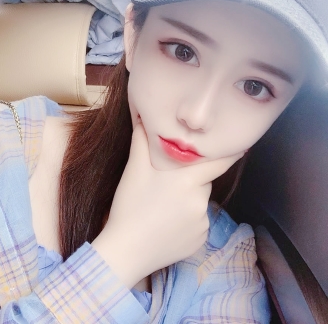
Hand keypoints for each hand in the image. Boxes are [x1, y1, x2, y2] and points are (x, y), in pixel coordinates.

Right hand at [92, 123, 243, 288]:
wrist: (126, 250)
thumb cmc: (130, 206)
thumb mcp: (133, 171)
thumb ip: (141, 142)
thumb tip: (143, 119)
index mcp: (188, 181)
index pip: (219, 163)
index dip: (231, 154)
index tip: (242, 145)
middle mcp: (201, 201)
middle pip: (203, 182)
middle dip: (191, 180)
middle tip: (167, 185)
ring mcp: (203, 224)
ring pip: (200, 203)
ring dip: (188, 200)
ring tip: (163, 207)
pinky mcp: (200, 241)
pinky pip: (199, 224)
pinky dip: (188, 221)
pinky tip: (168, 224)